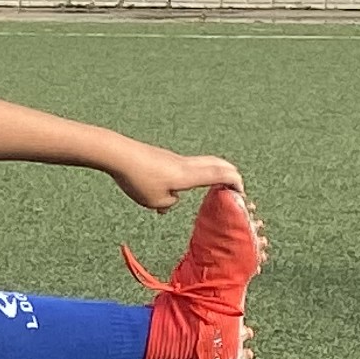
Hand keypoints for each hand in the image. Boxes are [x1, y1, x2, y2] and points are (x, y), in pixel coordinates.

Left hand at [104, 144, 243, 213]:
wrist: (118, 154)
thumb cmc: (138, 179)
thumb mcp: (155, 201)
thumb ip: (169, 204)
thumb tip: (173, 200)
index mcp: (190, 175)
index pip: (223, 175)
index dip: (236, 183)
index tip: (241, 194)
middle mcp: (187, 164)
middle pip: (218, 164)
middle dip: (231, 174)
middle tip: (235, 187)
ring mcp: (175, 158)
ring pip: (204, 162)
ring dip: (213, 172)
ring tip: (214, 185)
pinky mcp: (164, 157)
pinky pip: (187, 165)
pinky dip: (195, 173)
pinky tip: (180, 185)